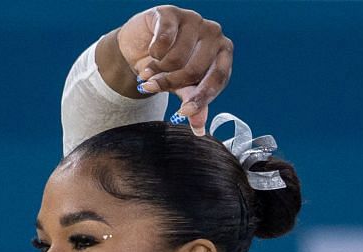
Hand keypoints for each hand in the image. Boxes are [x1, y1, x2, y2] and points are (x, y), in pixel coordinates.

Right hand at [116, 7, 232, 134]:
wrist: (140, 47)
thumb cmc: (168, 66)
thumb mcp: (183, 88)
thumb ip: (194, 104)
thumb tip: (199, 129)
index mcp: (222, 53)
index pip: (219, 78)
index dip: (201, 97)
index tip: (185, 111)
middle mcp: (213, 34)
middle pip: (194, 70)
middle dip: (171, 84)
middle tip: (154, 87)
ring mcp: (194, 20)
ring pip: (176, 58)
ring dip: (157, 70)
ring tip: (150, 71)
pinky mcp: (172, 13)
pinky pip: (163, 41)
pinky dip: (153, 53)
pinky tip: (150, 52)